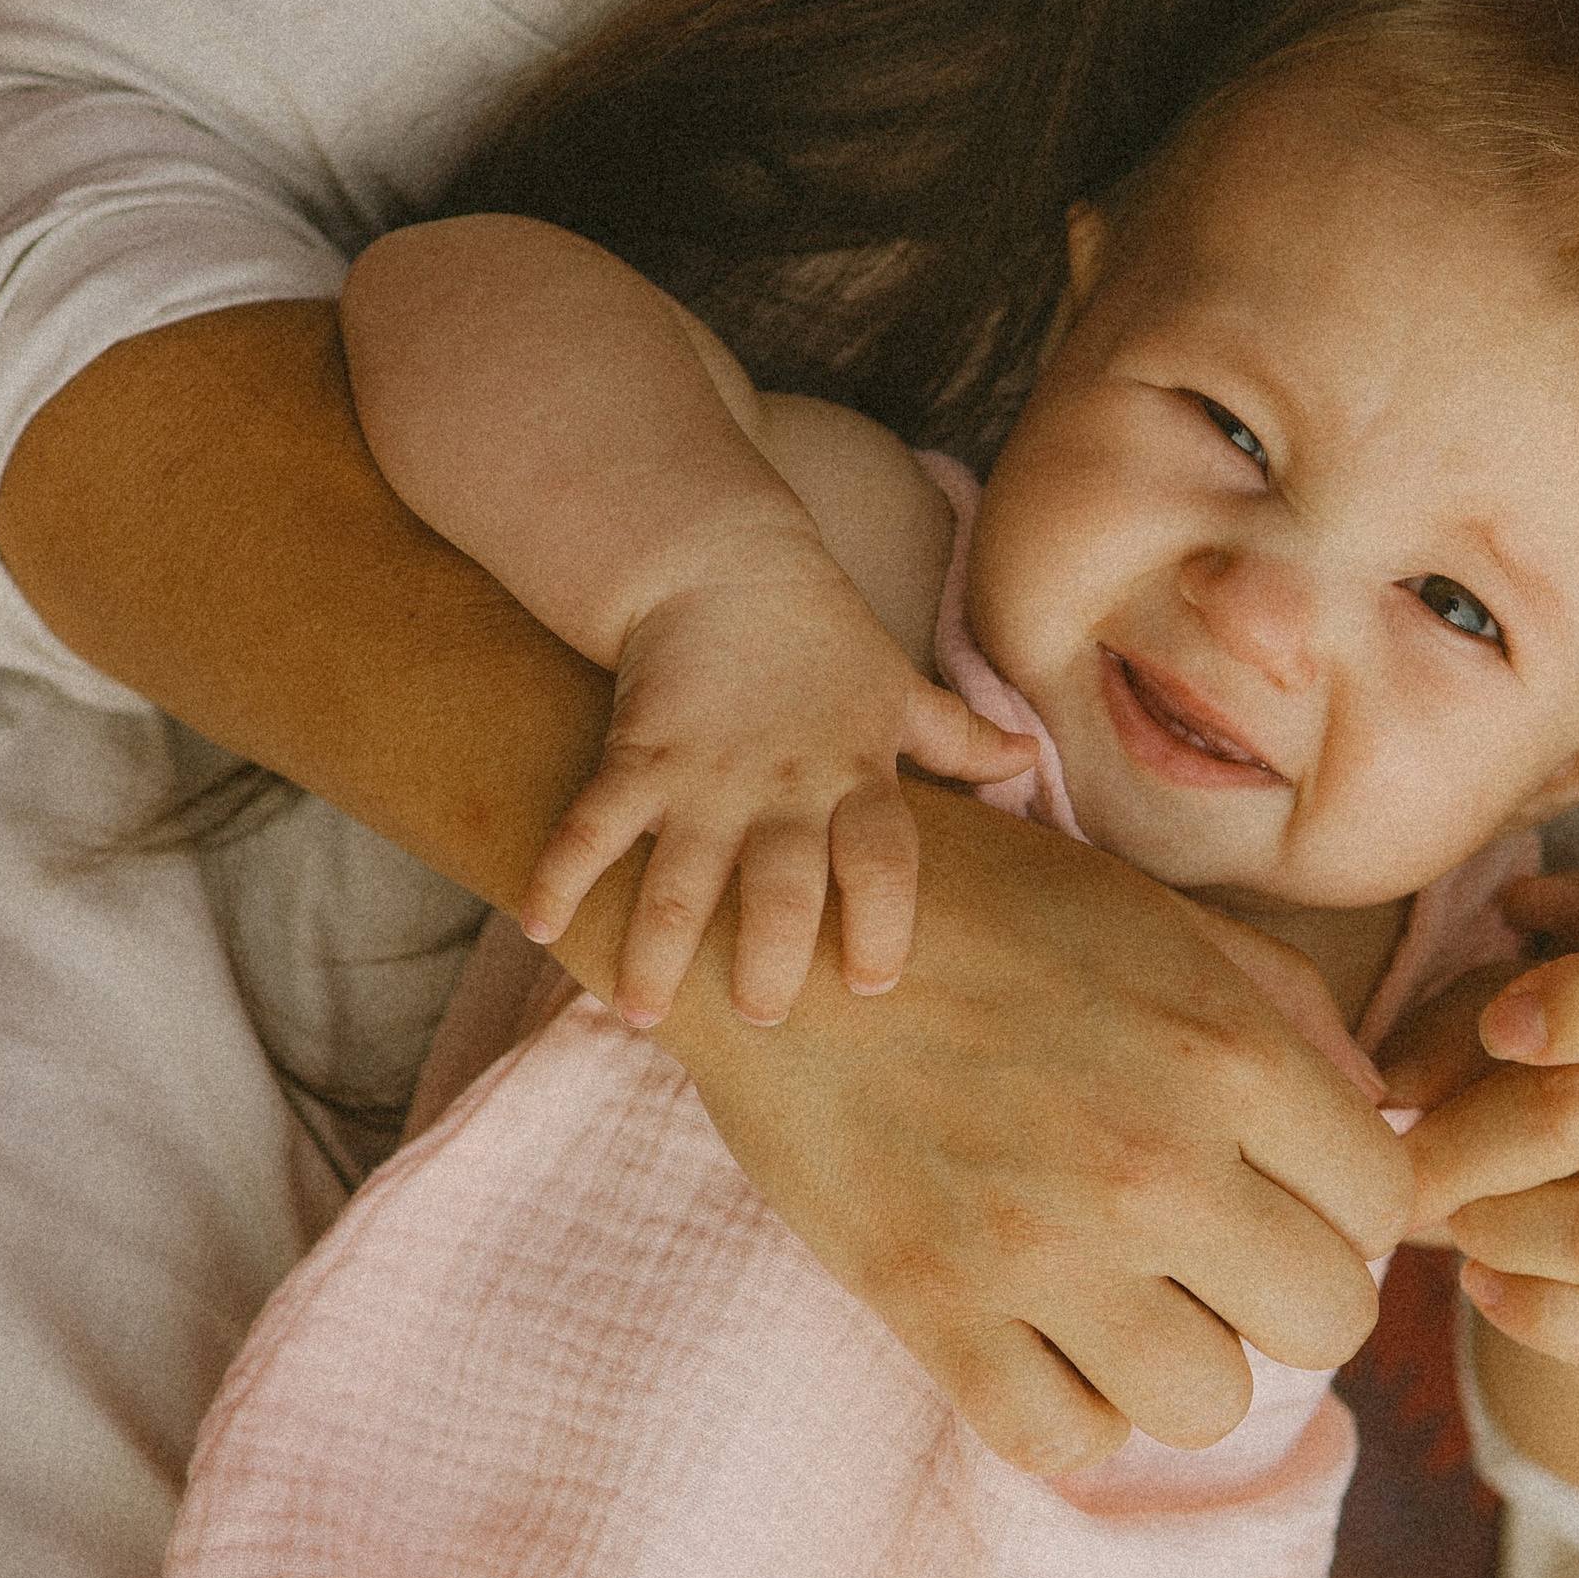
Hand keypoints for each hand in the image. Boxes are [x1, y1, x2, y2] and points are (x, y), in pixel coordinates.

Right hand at [522, 555, 1035, 1026]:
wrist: (722, 563)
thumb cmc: (822, 640)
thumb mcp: (899, 688)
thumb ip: (961, 738)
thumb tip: (1033, 761)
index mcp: (856, 778)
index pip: (885, 862)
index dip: (882, 924)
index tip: (870, 981)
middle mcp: (783, 790)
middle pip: (780, 889)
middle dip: (767, 958)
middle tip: (758, 1013)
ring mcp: (703, 778)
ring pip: (678, 878)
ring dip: (656, 947)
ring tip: (640, 1014)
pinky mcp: (636, 757)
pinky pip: (594, 824)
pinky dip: (563, 874)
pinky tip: (545, 928)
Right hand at [662, 783, 1414, 1472]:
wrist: (776, 924)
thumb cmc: (980, 903)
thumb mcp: (1155, 913)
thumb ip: (1284, 1006)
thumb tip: (1370, 1109)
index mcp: (1224, 1048)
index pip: (1385, 1200)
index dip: (1351, 1199)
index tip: (1294, 1183)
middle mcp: (1153, 1159)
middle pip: (1330, 1317)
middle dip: (1293, 1286)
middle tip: (1228, 1246)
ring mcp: (1042, 1246)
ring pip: (1211, 1402)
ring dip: (1189, 1357)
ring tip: (1139, 1292)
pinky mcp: (934, 1307)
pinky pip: (1064, 1438)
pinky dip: (1074, 1405)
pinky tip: (1055, 1333)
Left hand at [1376, 841, 1578, 1376]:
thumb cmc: (1557, 1073)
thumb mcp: (1510, 1021)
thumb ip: (1457, 1032)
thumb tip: (1393, 1097)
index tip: (1497, 1029)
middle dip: (1468, 1141)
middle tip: (1394, 1166)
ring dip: (1495, 1225)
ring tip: (1450, 1214)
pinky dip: (1530, 1309)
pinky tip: (1479, 1280)